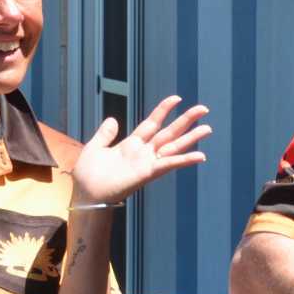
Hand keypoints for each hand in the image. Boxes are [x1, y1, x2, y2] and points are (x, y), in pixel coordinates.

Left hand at [70, 95, 210, 206]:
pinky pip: (169, 164)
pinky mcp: (147, 173)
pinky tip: (200, 156)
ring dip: (191, 137)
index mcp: (131, 145)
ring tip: (208, 128)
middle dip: (186, 120)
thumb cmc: (88, 176)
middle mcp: (143, 153)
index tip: (176, 98)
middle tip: (204, 109)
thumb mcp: (94, 148)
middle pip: (169, 133)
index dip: (163, 110)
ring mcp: (147, 163)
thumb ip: (105, 134)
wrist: (86, 194)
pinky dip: (184, 160)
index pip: (152, 123)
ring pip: (174, 146)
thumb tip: (113, 120)